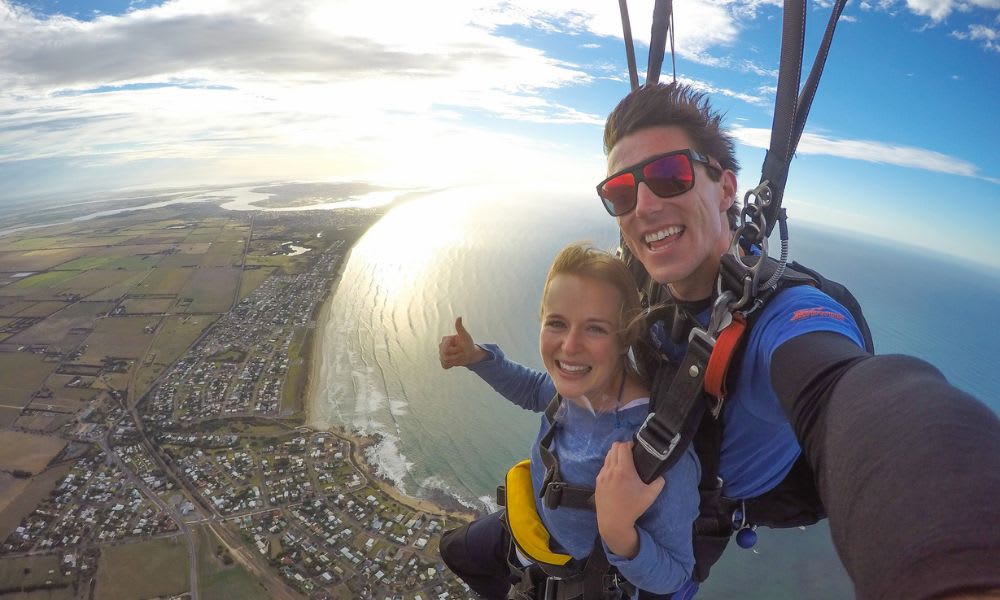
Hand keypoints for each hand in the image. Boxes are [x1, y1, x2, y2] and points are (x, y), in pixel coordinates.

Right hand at [439, 317, 486, 368]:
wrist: (471, 354)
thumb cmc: (468, 343)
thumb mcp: (465, 336)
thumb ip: (460, 327)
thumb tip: (459, 317)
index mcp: (445, 339)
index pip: (445, 347)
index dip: (455, 349)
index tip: (461, 346)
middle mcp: (441, 347)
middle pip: (444, 355)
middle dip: (455, 355)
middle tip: (461, 352)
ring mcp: (442, 355)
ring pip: (445, 361)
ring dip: (455, 360)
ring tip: (459, 356)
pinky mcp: (444, 362)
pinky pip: (445, 365)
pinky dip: (451, 365)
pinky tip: (455, 362)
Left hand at [595, 441, 665, 557]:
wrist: (613, 521)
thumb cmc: (632, 508)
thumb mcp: (650, 496)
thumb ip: (658, 483)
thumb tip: (661, 476)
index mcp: (624, 470)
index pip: (623, 447)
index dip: (630, 444)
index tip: (635, 448)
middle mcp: (611, 470)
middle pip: (614, 447)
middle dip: (623, 447)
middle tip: (631, 453)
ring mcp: (602, 475)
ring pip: (607, 456)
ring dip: (615, 455)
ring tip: (624, 462)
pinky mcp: (598, 481)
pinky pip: (604, 466)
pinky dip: (610, 465)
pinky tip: (617, 473)